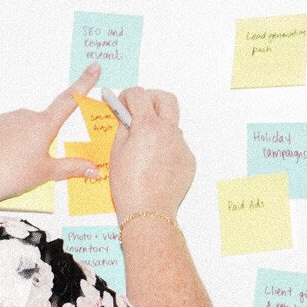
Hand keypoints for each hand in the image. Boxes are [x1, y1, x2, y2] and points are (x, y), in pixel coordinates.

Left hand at [0, 65, 105, 203]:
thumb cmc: (12, 175)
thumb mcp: (47, 173)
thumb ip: (73, 167)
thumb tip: (94, 170)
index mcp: (44, 126)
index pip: (69, 100)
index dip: (84, 83)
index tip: (93, 68)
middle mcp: (25, 115)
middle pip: (41, 123)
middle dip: (40, 137)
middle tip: (32, 161)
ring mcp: (4, 117)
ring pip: (20, 125)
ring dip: (21, 138)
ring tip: (13, 161)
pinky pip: (1, 127)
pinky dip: (3, 138)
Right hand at [110, 87, 195, 217]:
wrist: (148, 212)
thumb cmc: (129, 186)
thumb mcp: (116, 152)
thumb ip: (123, 128)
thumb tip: (125, 115)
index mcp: (148, 127)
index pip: (140, 95)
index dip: (128, 95)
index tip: (123, 101)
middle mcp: (169, 132)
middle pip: (166, 99)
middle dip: (151, 98)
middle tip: (139, 108)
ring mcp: (182, 146)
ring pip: (173, 124)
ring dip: (159, 125)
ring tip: (144, 143)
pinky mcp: (189, 160)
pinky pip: (177, 145)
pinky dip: (166, 146)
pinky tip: (154, 162)